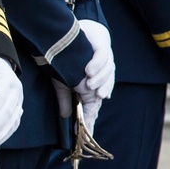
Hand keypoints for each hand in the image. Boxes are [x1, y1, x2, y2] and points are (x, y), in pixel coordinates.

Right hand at [52, 19, 115, 133]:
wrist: (70, 35)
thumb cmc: (66, 62)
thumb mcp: (62, 82)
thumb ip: (65, 98)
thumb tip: (66, 116)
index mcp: (91, 87)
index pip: (93, 105)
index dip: (90, 118)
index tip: (85, 132)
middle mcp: (99, 76)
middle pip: (103, 91)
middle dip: (98, 98)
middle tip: (91, 105)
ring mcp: (102, 62)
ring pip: (107, 75)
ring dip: (100, 80)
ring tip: (89, 85)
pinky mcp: (101, 47)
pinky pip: (103, 57)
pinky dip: (98, 64)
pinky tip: (89, 70)